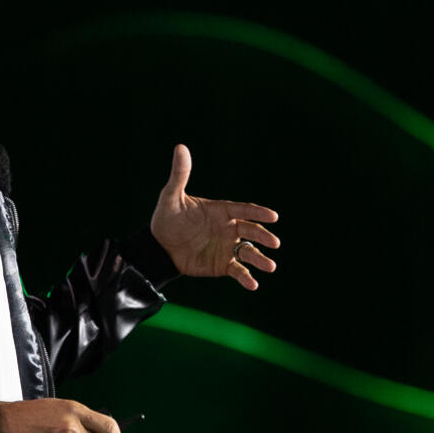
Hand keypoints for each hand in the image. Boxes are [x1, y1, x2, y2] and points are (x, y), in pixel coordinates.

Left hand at [151, 144, 279, 290]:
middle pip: (251, 231)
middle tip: (274, 242)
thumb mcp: (171, 197)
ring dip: (260, 259)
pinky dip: (246, 278)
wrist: (158, 247)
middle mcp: (229, 228)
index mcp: (221, 210)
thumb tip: (180, 147)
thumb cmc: (166, 219)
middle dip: (263, 236)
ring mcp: (227, 247)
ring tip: (271, 266)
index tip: (273, 216)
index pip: (244, 209)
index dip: (258, 212)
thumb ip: (180, 175)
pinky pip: (238, 271)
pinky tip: (253, 285)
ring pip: (249, 252)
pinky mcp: (222, 264)